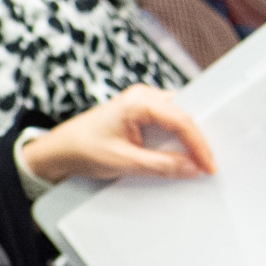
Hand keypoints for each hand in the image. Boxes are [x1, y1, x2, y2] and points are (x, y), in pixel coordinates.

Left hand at [21, 85, 213, 184]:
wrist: (56, 150)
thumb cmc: (81, 149)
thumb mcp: (124, 161)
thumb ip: (161, 165)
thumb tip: (192, 168)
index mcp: (138, 101)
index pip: (181, 120)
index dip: (199, 145)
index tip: (209, 166)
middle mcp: (142, 97)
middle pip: (183, 116)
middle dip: (197, 140)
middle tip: (208, 164)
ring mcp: (141, 104)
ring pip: (177, 121)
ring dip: (186, 142)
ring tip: (197, 162)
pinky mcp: (139, 115)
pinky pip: (166, 126)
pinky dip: (174, 141)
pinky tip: (179, 157)